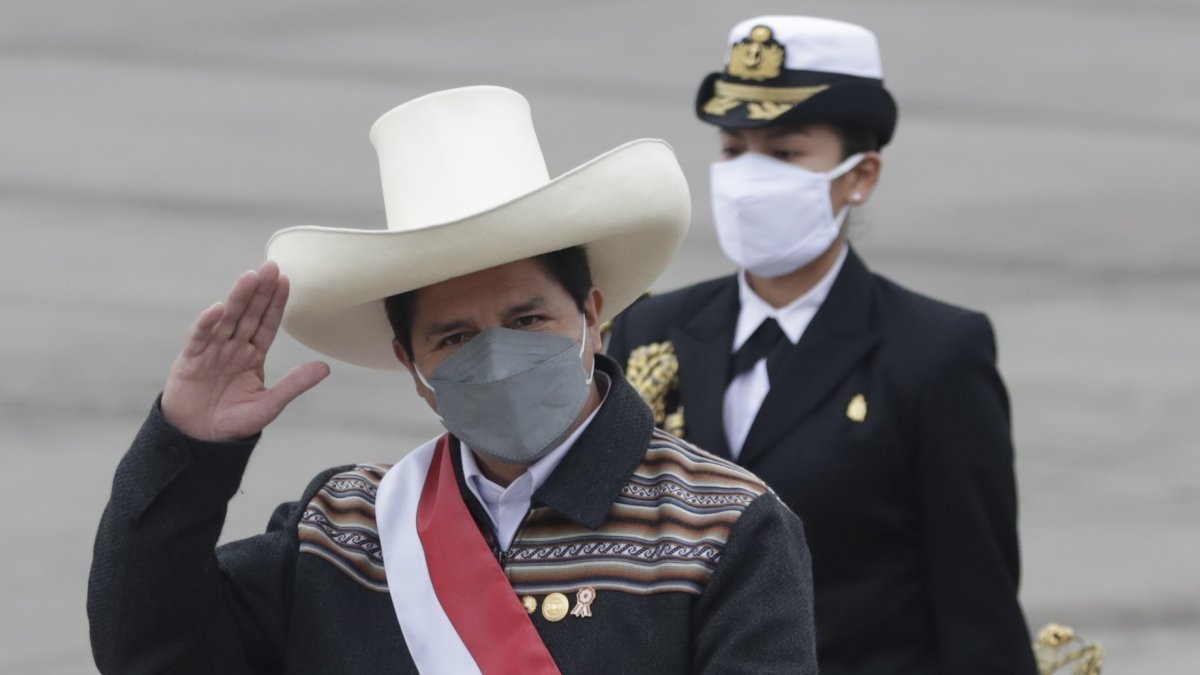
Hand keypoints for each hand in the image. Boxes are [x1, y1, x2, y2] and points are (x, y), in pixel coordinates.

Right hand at [161, 261, 329, 441]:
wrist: (199, 440)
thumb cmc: (234, 422)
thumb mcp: (269, 404)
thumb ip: (294, 384)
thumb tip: (325, 367)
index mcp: (253, 355)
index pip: (267, 324)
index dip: (276, 303)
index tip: (287, 280)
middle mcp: (233, 347)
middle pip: (249, 314)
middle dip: (260, 291)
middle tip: (271, 266)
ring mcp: (212, 351)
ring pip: (227, 319)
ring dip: (238, 298)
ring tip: (250, 277)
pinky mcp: (190, 360)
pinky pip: (199, 338)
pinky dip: (207, 323)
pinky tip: (218, 308)